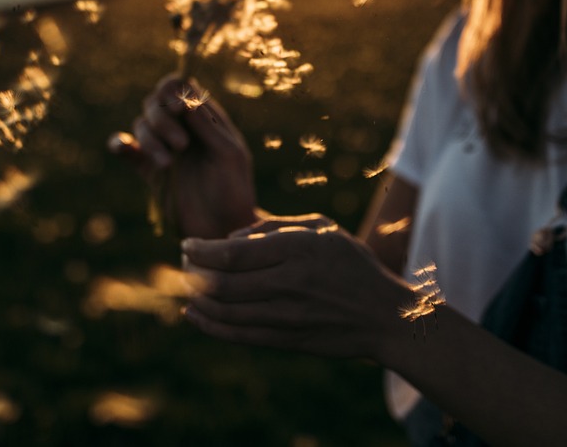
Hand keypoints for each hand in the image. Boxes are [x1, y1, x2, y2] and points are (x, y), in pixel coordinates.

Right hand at [108, 74, 256, 238]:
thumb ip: (208, 127)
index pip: (181, 87)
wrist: (222, 229)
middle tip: (182, 146)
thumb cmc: (234, 191)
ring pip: (142, 125)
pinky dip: (119, 143)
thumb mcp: (229, 155)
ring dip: (151, 140)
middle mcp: (182, 127)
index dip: (173, 90)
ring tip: (168, 164)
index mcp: (205, 118)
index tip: (178, 108)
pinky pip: (126, 148)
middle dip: (163, 120)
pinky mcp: (148, 169)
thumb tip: (187, 98)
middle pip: (156, 103)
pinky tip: (123, 147)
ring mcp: (163, 147)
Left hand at [180, 219, 416, 360]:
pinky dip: (210, 326)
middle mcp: (290, 283)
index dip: (201, 250)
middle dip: (193, 273)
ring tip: (185, 287)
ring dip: (197, 299)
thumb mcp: (323, 229)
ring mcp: (288, 316)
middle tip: (182, 265)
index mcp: (298, 249)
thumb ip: (275, 227)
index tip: (186, 245)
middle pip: (223, 283)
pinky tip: (194, 315)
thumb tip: (230, 238)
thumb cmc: (351, 264)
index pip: (234, 253)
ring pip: (226, 311)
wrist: (384, 316)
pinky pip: (238, 335)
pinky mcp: (287, 340)